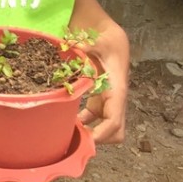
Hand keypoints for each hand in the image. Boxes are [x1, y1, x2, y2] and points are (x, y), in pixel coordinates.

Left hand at [78, 25, 129, 144]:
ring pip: (106, 129)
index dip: (102, 134)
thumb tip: (75, 46)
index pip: (114, 121)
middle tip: (75, 138)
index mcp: (116, 91)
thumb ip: (88, 46)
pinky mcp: (99, 101)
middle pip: (115, 132)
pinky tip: (66, 121)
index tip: (86, 140)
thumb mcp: (99, 43)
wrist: (112, 41)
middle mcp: (114, 101)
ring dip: (90, 133)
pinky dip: (83, 124)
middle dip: (98, 139)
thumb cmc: (107, 43)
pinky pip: (93, 119)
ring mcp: (107, 103)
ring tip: (67, 132)